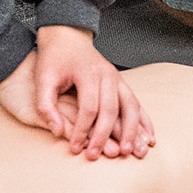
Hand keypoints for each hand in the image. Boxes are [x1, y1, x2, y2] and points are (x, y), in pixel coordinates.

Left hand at [0, 26, 153, 158]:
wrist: (67, 36)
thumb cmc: (53, 59)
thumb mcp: (42, 79)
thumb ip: (46, 106)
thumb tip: (57, 132)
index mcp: (89, 73)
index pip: (89, 108)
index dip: (82, 130)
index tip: (75, 148)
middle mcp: (108, 75)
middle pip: (112, 110)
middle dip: (105, 136)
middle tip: (97, 155)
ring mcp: (118, 79)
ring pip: (131, 107)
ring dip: (132, 131)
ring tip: (130, 152)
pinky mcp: (122, 83)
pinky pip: (137, 104)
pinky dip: (144, 122)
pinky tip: (149, 137)